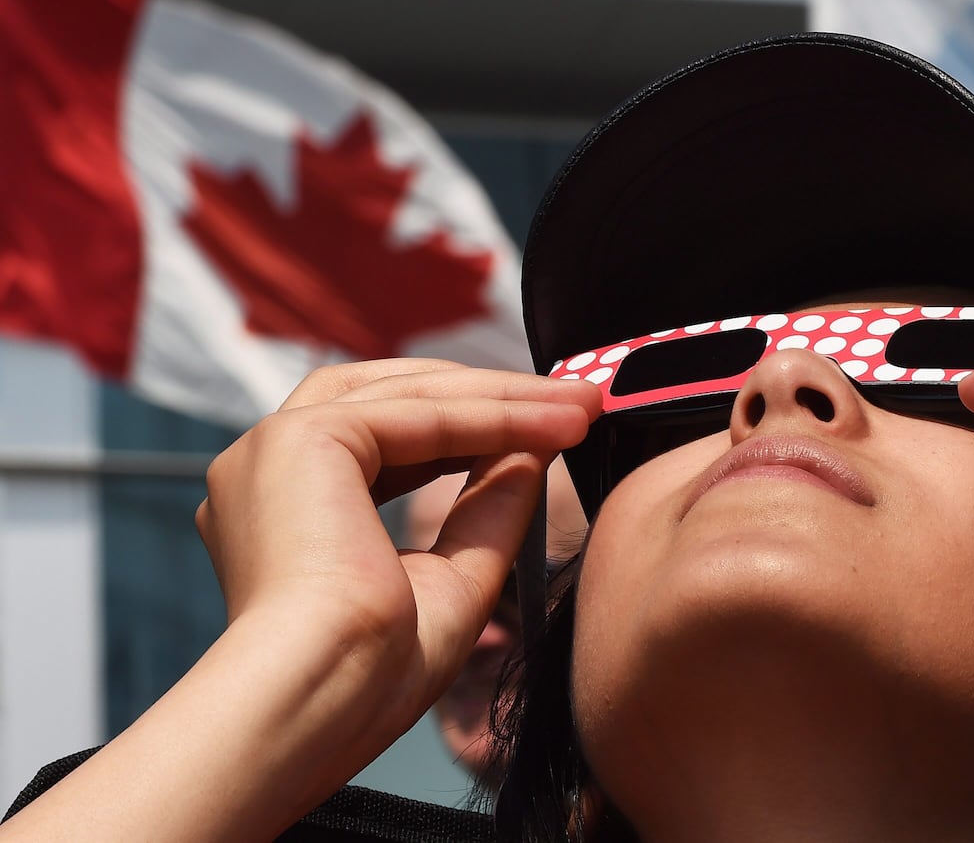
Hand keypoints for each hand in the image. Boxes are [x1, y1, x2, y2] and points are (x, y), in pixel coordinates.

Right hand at [196, 358, 599, 763]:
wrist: (320, 701)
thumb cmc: (368, 677)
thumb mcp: (452, 578)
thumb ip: (486, 511)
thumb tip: (532, 453)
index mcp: (284, 508)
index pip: (389, 438)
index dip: (473, 428)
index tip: (550, 430)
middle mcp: (268, 468)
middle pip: (397, 397)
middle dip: (493, 396)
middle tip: (577, 401)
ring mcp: (276, 447)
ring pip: (411, 394)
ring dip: (503, 397)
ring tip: (581, 405)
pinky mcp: (299, 438)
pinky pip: (417, 413)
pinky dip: (491, 417)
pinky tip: (552, 425)